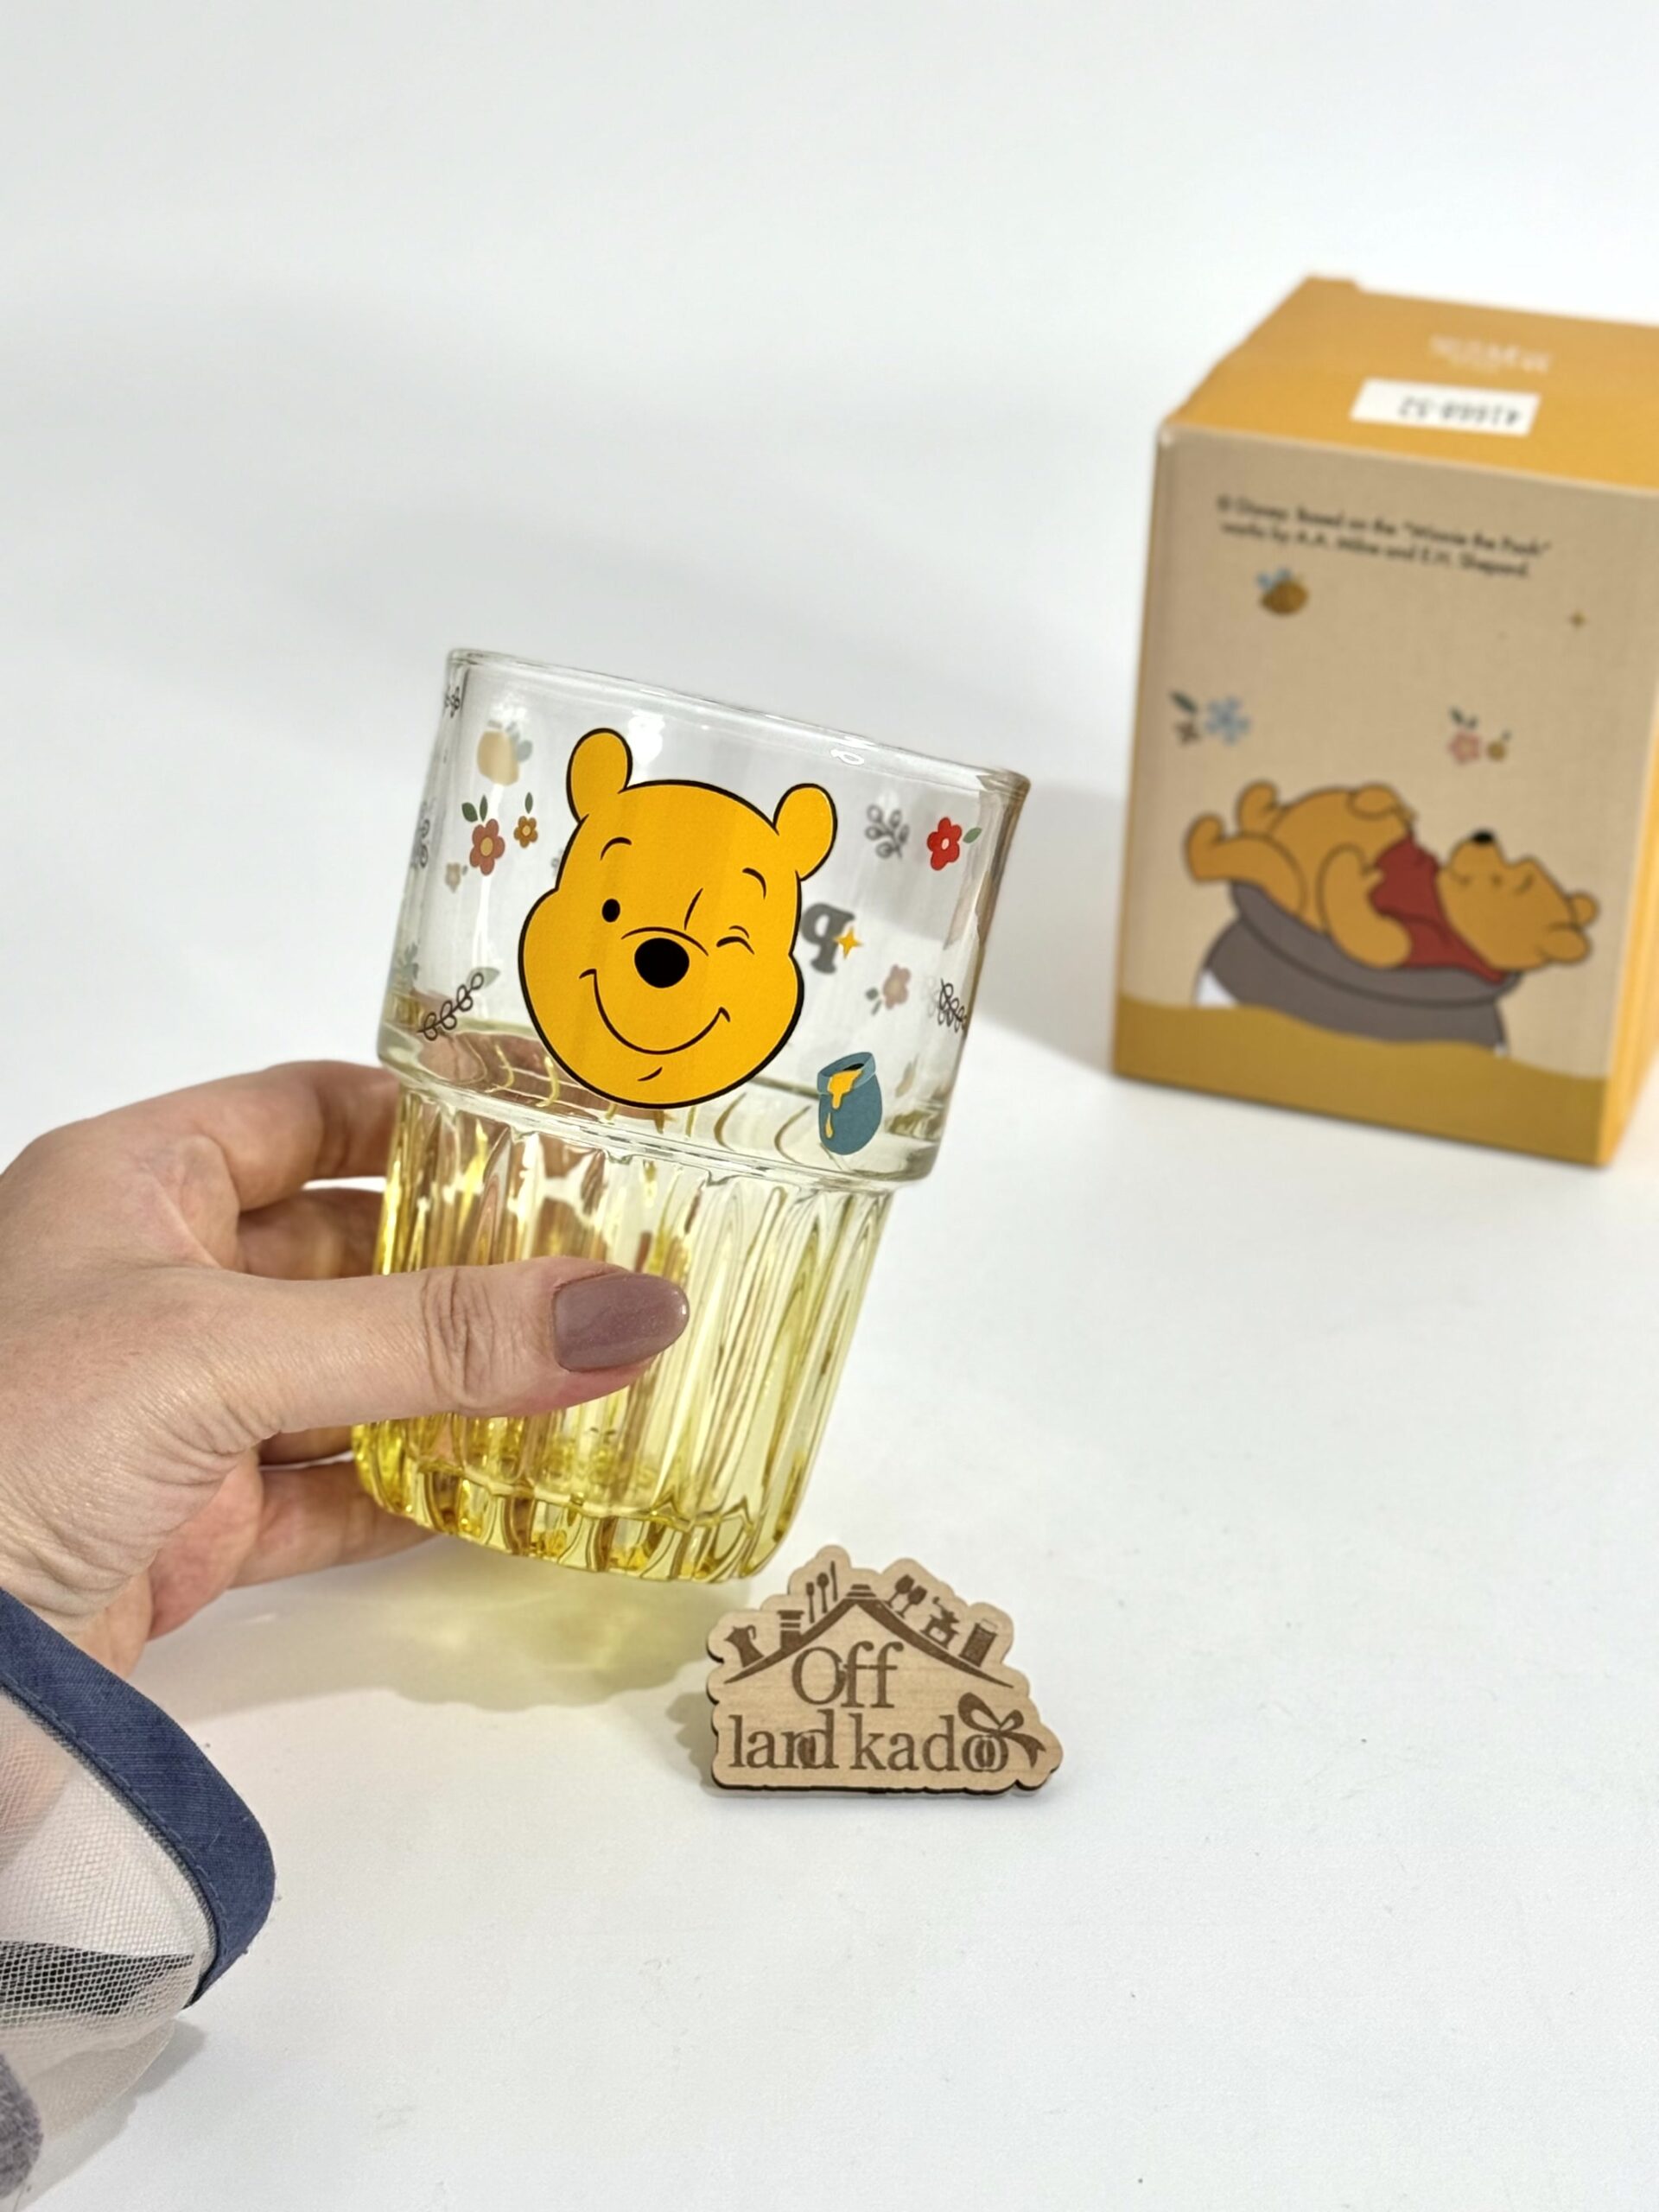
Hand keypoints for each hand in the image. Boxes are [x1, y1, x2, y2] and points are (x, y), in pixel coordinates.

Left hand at [0, 1062, 688, 1676]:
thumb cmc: (6, 1437)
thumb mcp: (222, 1353)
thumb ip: (433, 1334)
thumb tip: (633, 1307)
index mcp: (133, 1182)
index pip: (312, 1110)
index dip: (432, 1118)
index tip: (560, 1140)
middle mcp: (153, 1281)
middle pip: (350, 1248)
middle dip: (472, 1265)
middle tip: (607, 1274)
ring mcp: (170, 1409)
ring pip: (349, 1377)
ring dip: (456, 1386)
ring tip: (591, 1376)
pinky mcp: (185, 1526)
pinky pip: (329, 1492)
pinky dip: (414, 1492)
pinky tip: (512, 1489)